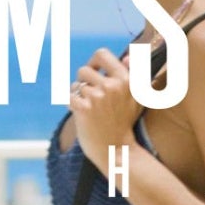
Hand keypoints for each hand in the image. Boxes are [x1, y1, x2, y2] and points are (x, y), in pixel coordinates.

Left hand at [70, 48, 137, 170]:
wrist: (116, 150)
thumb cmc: (124, 122)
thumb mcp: (136, 98)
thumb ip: (134, 75)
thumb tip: (127, 57)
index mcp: (127, 79)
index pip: (102, 54)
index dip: (94, 62)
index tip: (95, 73)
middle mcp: (113, 86)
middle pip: (84, 70)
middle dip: (84, 82)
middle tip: (91, 97)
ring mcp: (98, 97)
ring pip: (75, 85)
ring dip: (78, 96)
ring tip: (90, 110)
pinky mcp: (83, 108)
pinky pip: (67, 96)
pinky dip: (71, 105)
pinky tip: (82, 115)